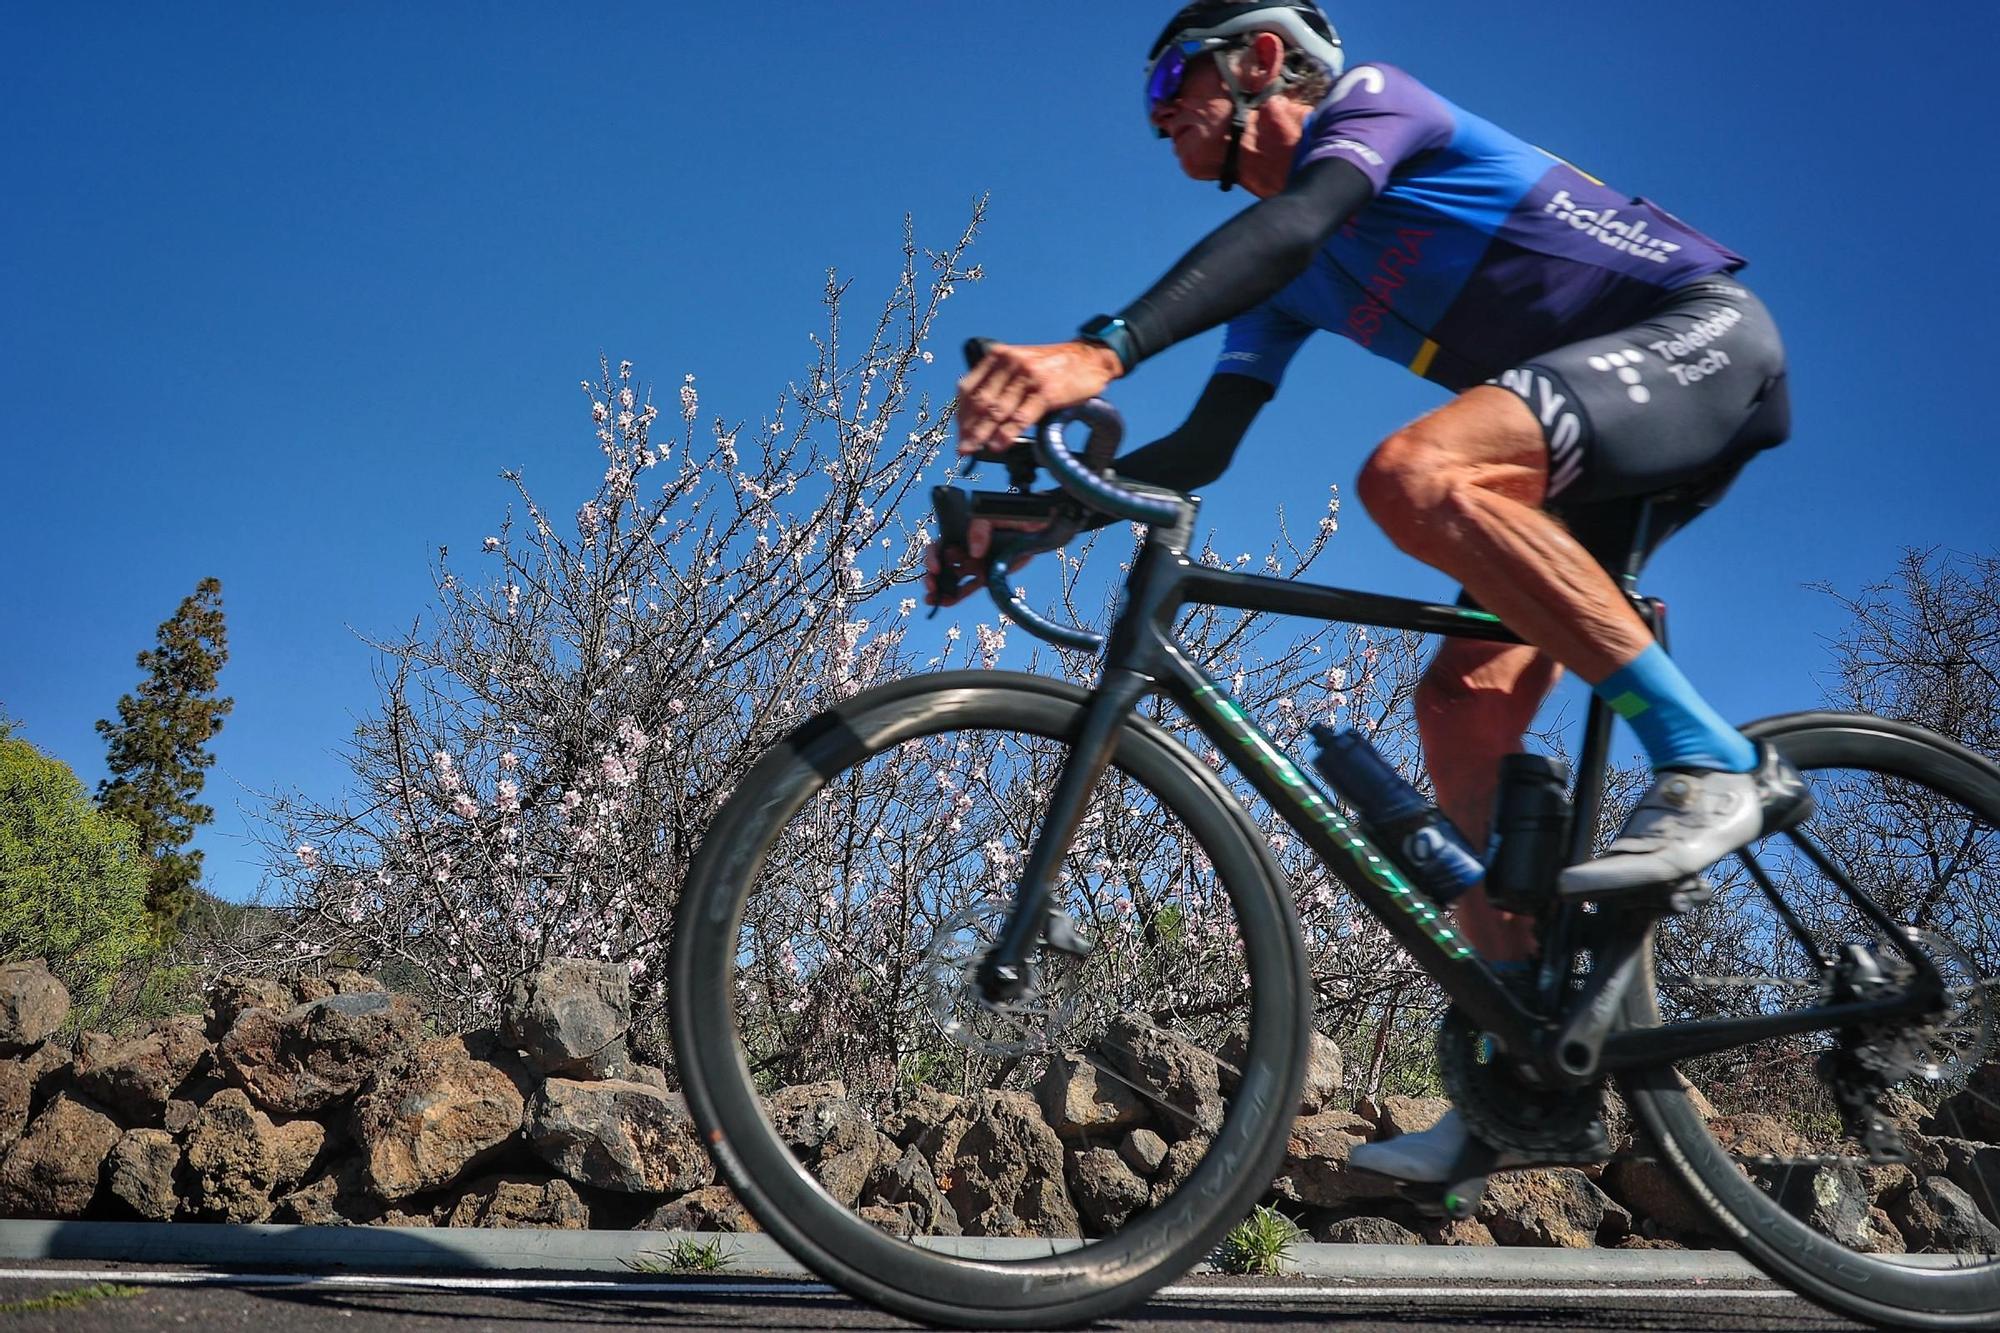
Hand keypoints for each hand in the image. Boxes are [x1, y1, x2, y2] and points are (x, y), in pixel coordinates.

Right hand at [922, 516, 1053, 607]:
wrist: (1036, 529)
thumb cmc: (1014, 516)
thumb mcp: (996, 515)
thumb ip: (982, 527)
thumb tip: (974, 550)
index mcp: (963, 534)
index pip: (940, 544)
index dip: (933, 556)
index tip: (936, 568)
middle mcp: (965, 549)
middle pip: (941, 563)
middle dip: (932, 576)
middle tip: (932, 585)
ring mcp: (973, 564)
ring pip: (951, 579)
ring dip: (940, 590)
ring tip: (933, 600)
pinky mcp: (984, 576)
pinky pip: (967, 588)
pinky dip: (956, 596)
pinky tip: (947, 603)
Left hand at [956, 341, 1121, 455]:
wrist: (1090, 358)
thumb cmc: (1055, 366)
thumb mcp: (1022, 363)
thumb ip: (1002, 380)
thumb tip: (983, 415)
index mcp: (999, 356)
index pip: (969, 388)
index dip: (961, 414)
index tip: (959, 432)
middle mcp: (1010, 363)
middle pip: (980, 402)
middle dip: (968, 428)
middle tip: (963, 448)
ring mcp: (1028, 377)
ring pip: (997, 411)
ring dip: (982, 434)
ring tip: (973, 450)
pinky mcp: (1046, 392)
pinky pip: (1020, 417)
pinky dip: (1006, 434)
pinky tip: (998, 446)